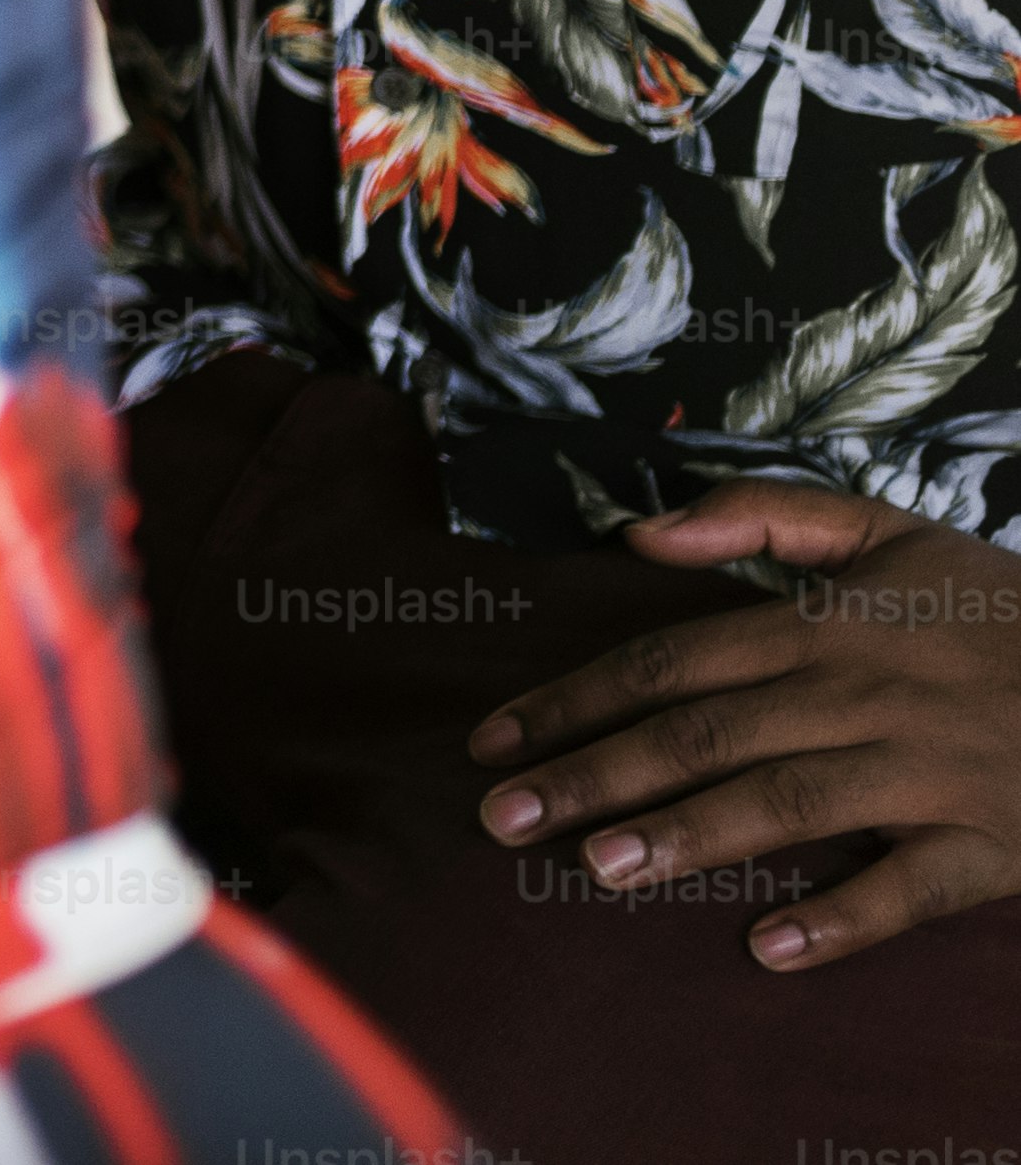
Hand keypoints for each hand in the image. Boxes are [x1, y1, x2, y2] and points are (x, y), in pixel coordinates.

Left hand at [469, 479, 1020, 969]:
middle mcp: (864, 696)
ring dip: (689, 837)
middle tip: (502, 817)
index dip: (576, 699)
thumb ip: (763, 517)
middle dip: (596, 776)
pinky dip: (841, 917)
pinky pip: (908, 888)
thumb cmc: (1000, 607)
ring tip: (596, 869)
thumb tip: (639, 533)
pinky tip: (766, 946)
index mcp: (828, 625)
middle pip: (706, 736)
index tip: (493, 739)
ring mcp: (928, 772)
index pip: (670, 662)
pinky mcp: (988, 843)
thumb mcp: (891, 531)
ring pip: (788, 806)